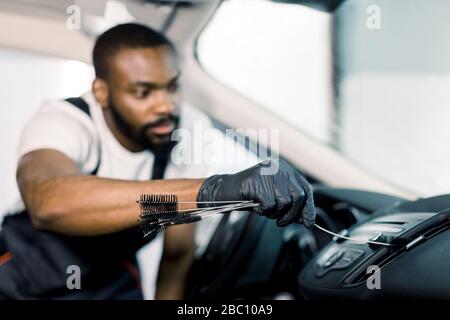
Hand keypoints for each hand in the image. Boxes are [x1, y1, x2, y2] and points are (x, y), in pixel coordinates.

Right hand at [197, 159, 315, 227]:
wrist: (225, 191)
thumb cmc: (250, 196)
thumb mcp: (274, 198)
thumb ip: (290, 206)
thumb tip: (307, 220)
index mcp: (285, 169)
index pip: (306, 189)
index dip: (308, 208)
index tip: (308, 223)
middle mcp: (279, 168)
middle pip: (298, 196)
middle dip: (292, 215)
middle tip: (280, 222)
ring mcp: (268, 173)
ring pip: (285, 202)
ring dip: (276, 213)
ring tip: (265, 211)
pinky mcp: (256, 181)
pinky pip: (269, 204)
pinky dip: (264, 211)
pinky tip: (257, 208)